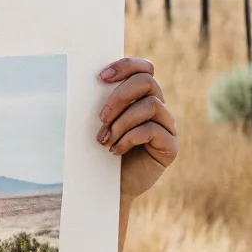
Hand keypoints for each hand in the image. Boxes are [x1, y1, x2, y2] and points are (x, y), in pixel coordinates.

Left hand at [97, 57, 177, 201]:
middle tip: (101, 117)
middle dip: (119, 97)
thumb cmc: (101, 150)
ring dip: (122, 121)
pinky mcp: (170, 146)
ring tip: (105, 139)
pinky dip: (129, 138)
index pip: (144, 68)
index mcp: (142, 97)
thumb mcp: (99, 122)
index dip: (126, 66)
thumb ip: (101, 101)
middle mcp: (158, 108)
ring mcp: (167, 126)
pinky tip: (115, 150)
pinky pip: (152, 130)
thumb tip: (81, 80)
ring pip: (151, 105)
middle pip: (147, 82)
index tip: (101, 77)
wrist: (108, 186)